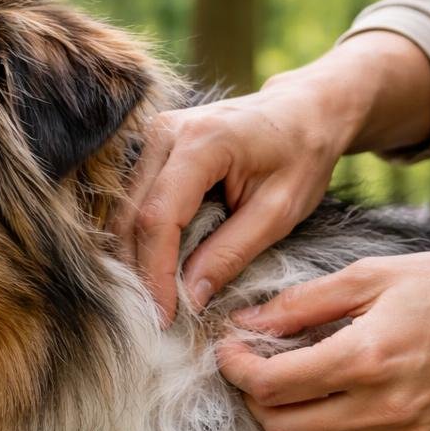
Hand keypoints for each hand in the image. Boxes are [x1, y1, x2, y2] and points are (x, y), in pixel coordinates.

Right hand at [113, 32, 429, 324]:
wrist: (304, 110)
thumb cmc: (302, 155)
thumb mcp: (279, 212)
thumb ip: (231, 253)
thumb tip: (189, 297)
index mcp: (204, 142)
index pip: (159, 218)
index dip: (156, 273)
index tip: (164, 316)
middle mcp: (167, 131)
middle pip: (132, 216)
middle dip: (140, 273)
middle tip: (155, 320)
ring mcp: (155, 134)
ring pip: (125, 211)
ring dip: (136, 259)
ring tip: (157, 301)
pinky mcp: (152, 147)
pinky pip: (134, 202)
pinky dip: (142, 241)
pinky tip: (157, 271)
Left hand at [217, 251, 429, 430]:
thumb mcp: (373, 276)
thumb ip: (302, 304)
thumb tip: (247, 324)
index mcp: (367, 357)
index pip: (272, 386)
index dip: (237, 368)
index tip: (229, 348)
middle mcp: (383, 407)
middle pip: (282, 428)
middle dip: (256, 398)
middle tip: (255, 364)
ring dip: (288, 418)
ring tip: (293, 379)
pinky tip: (333, 395)